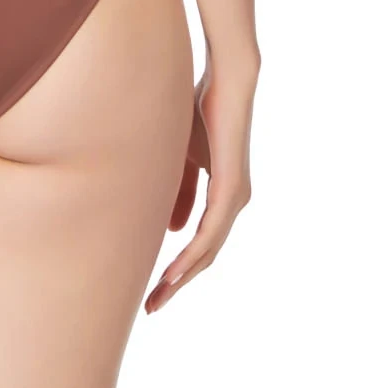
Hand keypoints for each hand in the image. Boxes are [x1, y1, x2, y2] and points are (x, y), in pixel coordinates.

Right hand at [144, 52, 256, 312]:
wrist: (224, 80)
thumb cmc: (199, 110)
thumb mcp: (178, 158)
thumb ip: (176, 192)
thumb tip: (170, 230)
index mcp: (222, 195)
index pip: (198, 242)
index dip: (175, 266)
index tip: (152, 287)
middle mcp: (234, 202)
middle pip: (203, 255)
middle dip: (175, 283)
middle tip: (150, 307)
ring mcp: (235, 198)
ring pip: (208, 251)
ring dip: (181, 277)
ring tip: (158, 297)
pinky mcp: (232, 189)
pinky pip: (211, 232)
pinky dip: (192, 255)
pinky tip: (176, 272)